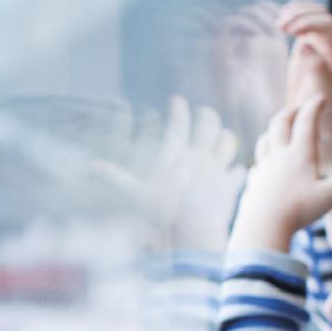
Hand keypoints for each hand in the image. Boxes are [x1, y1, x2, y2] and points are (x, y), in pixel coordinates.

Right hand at [89, 95, 244, 252]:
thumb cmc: (164, 213)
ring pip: (229, 141)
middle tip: (204, 113)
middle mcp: (200, 156)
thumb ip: (116, 178)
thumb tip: (91, 167)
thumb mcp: (136, 195)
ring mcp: (218, 169)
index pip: (178, 123)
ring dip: (226, 139)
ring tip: (223, 138)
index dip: (178, 109)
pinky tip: (235, 172)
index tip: (177, 100)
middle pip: (209, 123)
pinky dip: (237, 171)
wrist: (194, 230)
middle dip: (206, 116)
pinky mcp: (231, 185)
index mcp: (178, 154)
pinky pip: (239, 171)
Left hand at [228, 96, 331, 253]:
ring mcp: (263, 169)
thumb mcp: (331, 195)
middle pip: (280, 124)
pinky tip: (265, 165)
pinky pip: (257, 164)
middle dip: (290, 112)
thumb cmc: (298, 211)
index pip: (306, 122)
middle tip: (298, 109)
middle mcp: (279, 156)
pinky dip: (263, 158)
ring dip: (273, 130)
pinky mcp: (254, 183)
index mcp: (299, 155)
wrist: (262, 226)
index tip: (321, 98)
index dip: (314, 107)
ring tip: (279, 130)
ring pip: (265, 140)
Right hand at [280, 0, 331, 111]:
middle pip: (320, 14)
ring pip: (313, 12)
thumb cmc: (319, 105)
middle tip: (280, 25)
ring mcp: (322, 39)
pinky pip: (304, 19)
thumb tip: (307, 44)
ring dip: (295, 12)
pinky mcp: (309, 40)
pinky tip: (281, 18)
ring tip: (279, 23)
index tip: (290, 30)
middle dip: (300, 15)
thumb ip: (317, 68)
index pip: (327, 26)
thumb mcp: (320, 90)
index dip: (308, 23)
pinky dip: (293, 14)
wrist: (312, 114)